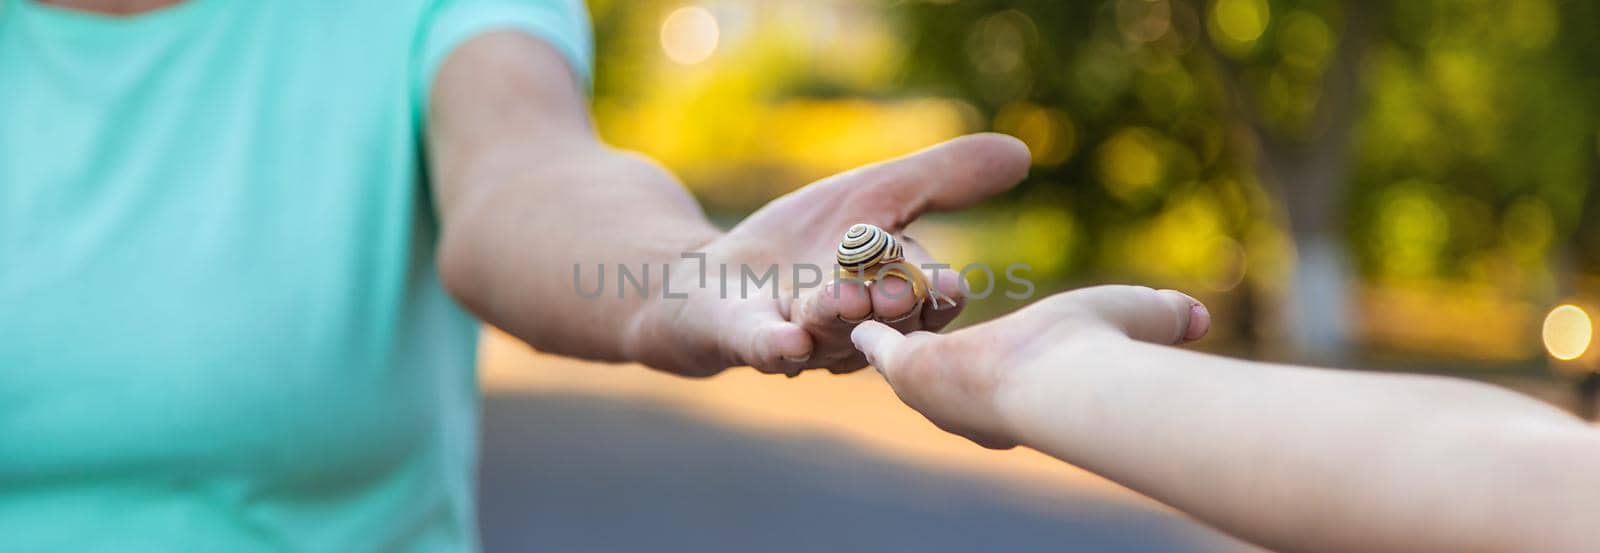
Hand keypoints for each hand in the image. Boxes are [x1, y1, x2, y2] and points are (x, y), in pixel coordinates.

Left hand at [623, 134, 1030, 376]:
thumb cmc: (802, 242)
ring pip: (831, 333)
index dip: (937, 291)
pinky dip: (777, 346)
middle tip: (896, 292)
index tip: (945, 284)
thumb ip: (943, 178)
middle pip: (889, 321)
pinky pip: (765, 348)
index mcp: (894, 296)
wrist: (708, 274)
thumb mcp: (875, 195)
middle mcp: (856, 329)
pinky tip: (787, 341)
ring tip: (841, 297)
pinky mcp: (744, 340)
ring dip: (837, 315)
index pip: (933, 297)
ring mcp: (800, 337)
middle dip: (894, 306)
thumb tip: (1023, 154)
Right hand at [849, 285, 1209, 447]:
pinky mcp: (909, 372)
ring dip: (892, 345)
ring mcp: (937, 397)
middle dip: (922, 365)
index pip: (992, 396)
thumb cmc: (1103, 359)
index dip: (987, 375)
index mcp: (1015, 408)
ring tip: (871, 316)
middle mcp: (970, 413)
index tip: (984, 359)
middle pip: (936, 388)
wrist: (1061, 383)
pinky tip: (853, 315)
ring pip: (905, 369)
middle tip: (907, 338)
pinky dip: (871, 330)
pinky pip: (880, 350)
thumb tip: (1199, 317)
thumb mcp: (1137, 318)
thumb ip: (1164, 316)